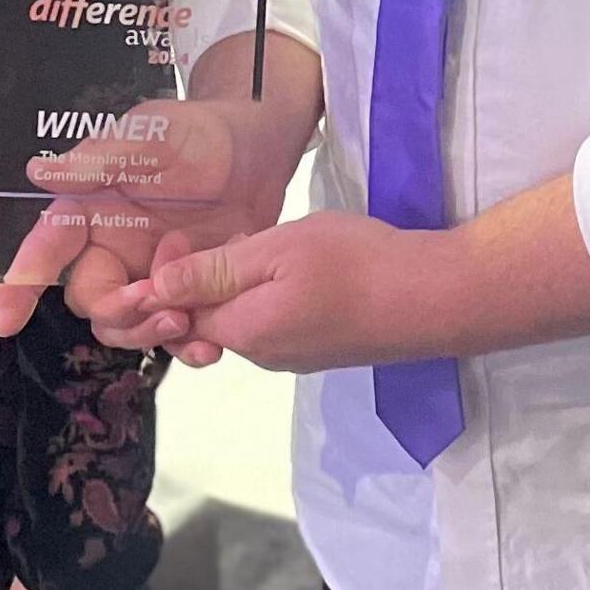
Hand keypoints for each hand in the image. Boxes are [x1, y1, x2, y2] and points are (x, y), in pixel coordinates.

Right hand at [0, 70, 312, 347]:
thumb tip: (41, 172)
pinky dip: (187, 347)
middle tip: (155, 298)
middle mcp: (111, 249)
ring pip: (126, 326)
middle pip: (90, 300)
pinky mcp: (186, 292)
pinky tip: (208, 346)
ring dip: (147, 333)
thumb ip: (98, 160)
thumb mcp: (148, 137)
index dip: (21, 285)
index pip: (45, 251)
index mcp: (90, 212)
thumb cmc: (195, 132)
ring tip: (183, 321)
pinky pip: (173, 335)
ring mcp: (148, 274)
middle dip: (116, 309)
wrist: (256, 150)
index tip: (6, 320)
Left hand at [121, 211, 458, 372]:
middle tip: (231, 234)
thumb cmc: (355, 264)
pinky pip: (276, 321)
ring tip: (265, 241)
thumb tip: (154, 290)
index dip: (167, 278)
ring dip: (239, 282)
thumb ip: (214, 271)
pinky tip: (299, 264)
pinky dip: (270, 293)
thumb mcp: (275, 251)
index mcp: (243, 332)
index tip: (181, 238)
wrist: (434, 297)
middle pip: (209, 318)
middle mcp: (263, 354)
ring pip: (244, 318)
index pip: (176, 316)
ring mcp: (296, 355)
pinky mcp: (323, 348)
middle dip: (203, 278)